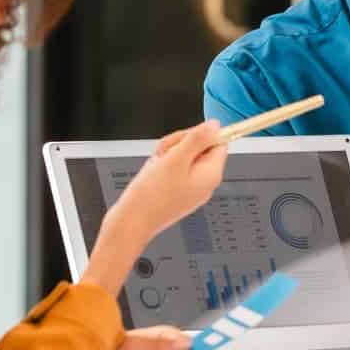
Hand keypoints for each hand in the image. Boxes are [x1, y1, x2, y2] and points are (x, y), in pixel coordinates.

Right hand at [108, 121, 227, 241]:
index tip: (183, 139)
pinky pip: (173, 169)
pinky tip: (152, 174)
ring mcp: (190, 187)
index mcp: (211, 175)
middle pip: (200, 147)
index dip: (200, 135)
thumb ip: (198, 139)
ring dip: (167, 154)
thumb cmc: (152, 196)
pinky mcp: (176, 191)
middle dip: (179, 144)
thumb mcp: (176, 159)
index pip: (218, 142)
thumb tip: (215, 126)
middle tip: (164, 154)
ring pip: (183, 156)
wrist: (130, 223)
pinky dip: (161, 166)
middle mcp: (204, 182)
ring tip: (155, 165)